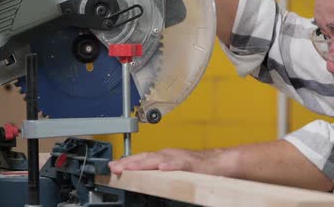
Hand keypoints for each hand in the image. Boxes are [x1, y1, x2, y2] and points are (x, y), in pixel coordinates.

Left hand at [108, 148, 229, 175]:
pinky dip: (171, 165)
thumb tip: (141, 178)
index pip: (142, 158)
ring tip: (131, 167)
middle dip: (130, 162)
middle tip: (115, 167)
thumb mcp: (174, 169)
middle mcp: (170, 155)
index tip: (112, 167)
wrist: (220, 162)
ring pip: (160, 159)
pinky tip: (163, 168)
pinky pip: (181, 164)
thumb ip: (159, 172)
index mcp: (164, 156)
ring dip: (144, 163)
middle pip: (146, 157)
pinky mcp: (193, 164)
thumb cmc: (197, 167)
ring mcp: (181, 158)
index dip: (127, 162)